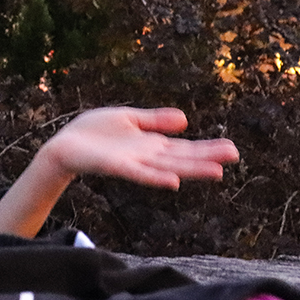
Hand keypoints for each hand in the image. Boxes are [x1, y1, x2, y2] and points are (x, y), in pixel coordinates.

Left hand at [41, 107, 238, 189]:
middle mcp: (147, 157)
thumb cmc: (93, 133)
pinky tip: (173, 181)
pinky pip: (139, 174)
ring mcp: (133, 164)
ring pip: (168, 168)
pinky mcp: (116, 167)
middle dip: (208, 158)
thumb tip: (186, 120)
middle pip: (182, 158)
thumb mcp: (128, 118)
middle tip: (235, 156)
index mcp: (151, 145)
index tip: (232, 148)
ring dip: (191, 170)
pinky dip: (156, 178)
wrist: (64, 145)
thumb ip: (154, 120)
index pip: (184, 148)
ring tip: (216, 172)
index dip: (207, 148)